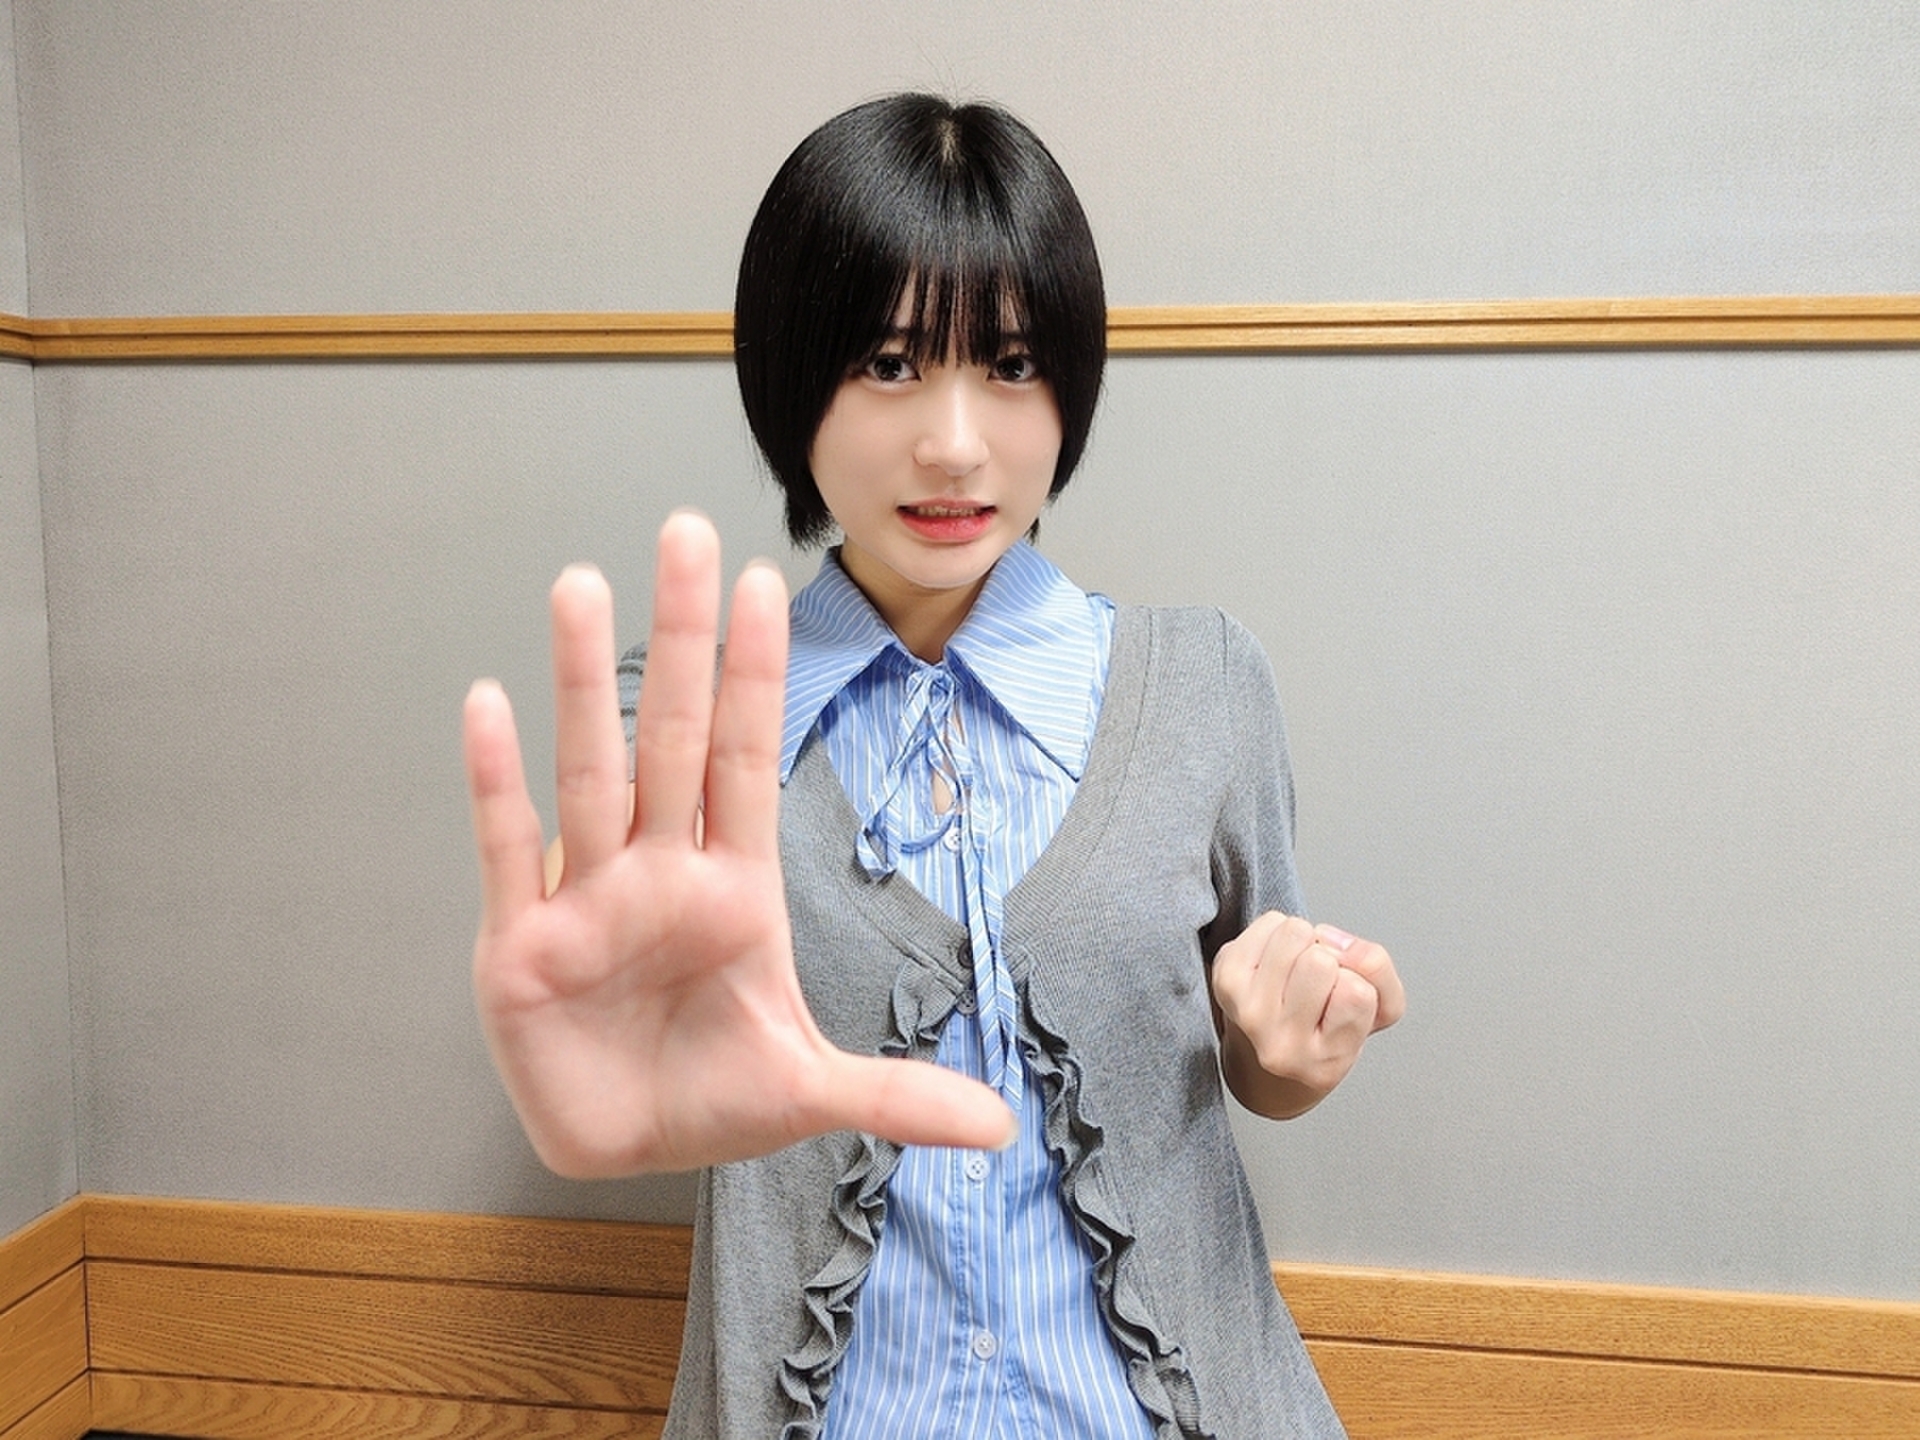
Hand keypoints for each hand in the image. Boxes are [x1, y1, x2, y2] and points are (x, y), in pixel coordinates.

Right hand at [463, 512, 1015, 1175]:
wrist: (621, 1151)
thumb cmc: (709, 1097)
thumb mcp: (807, 1095)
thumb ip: (895, 1096)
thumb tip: (999, 1128)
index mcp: (733, 889)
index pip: (747, 758)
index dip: (755, 675)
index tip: (767, 584)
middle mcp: (660, 872)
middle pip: (672, 736)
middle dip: (681, 639)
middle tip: (687, 532)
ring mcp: (587, 898)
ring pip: (589, 771)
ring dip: (582, 683)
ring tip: (583, 586)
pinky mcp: (519, 942)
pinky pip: (506, 848)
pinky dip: (496, 781)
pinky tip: (487, 703)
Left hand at [1211, 912, 1403, 1118]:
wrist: (1267, 1046)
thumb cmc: (1327, 1023)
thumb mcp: (1380, 1007)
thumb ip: (1378, 970)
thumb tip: (1331, 939)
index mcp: (1326, 1061)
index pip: (1356, 993)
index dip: (1357, 983)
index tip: (1341, 1001)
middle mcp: (1281, 1045)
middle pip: (1320, 961)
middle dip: (1329, 958)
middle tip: (1318, 981)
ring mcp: (1247, 1012)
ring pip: (1295, 934)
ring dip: (1304, 941)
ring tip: (1297, 968)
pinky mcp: (1225, 978)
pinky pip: (1270, 922)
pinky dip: (1280, 930)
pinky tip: (1275, 961)